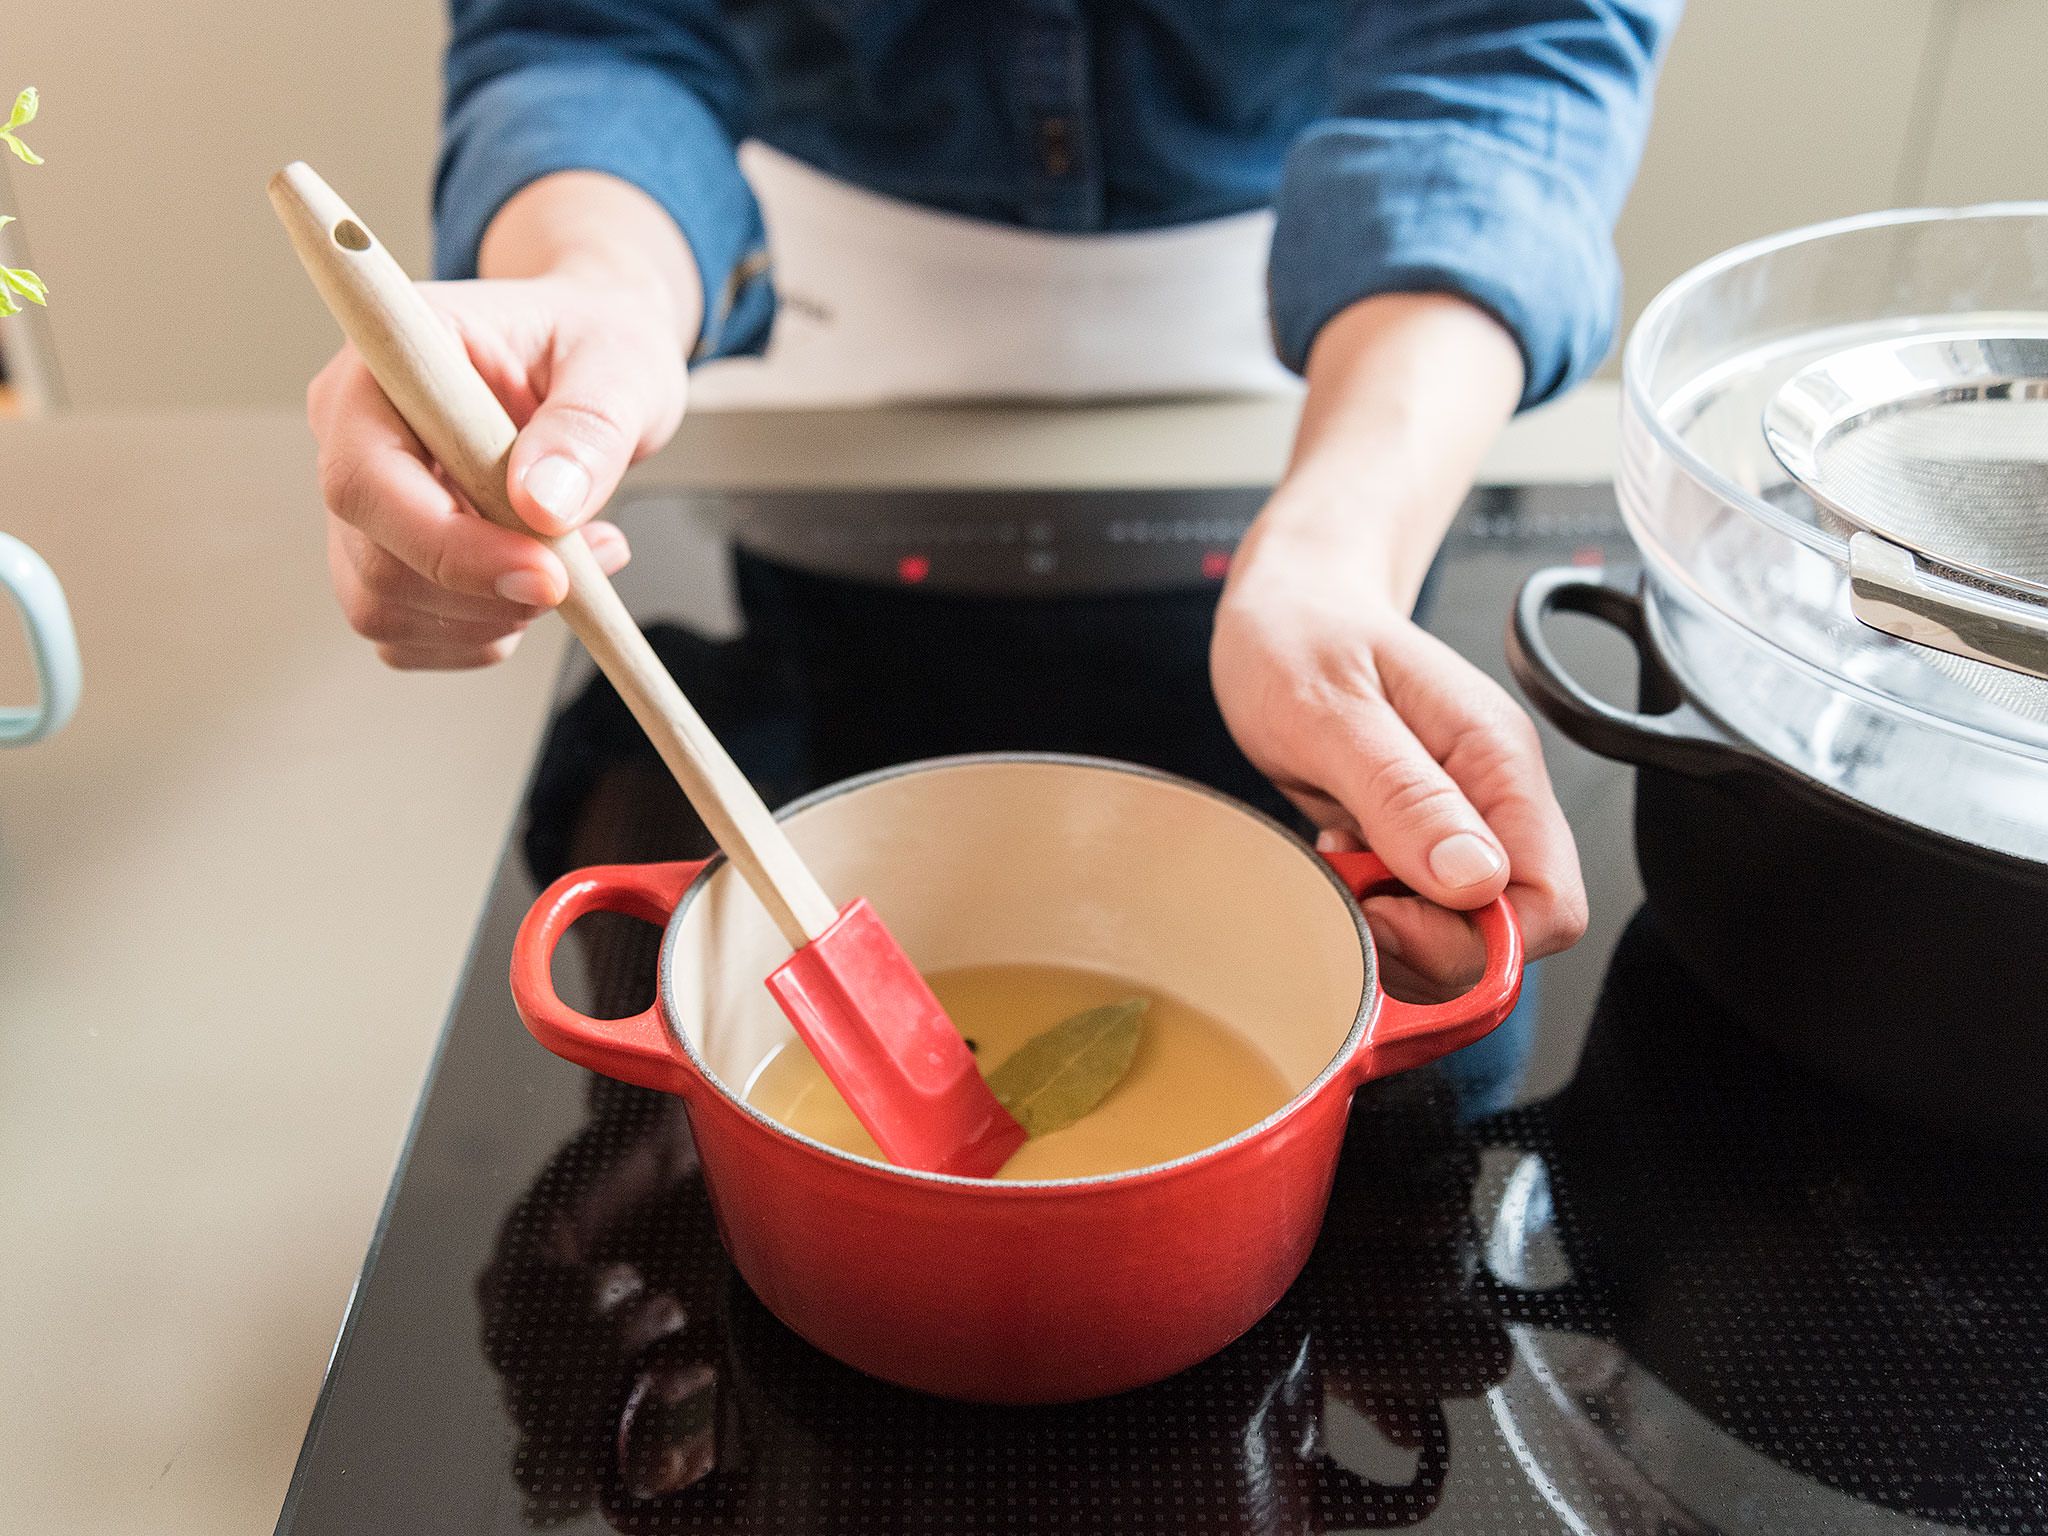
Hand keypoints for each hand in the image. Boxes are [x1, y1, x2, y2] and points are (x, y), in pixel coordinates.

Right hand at [306, 270, 685, 667]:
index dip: (446, 542)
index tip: (545, 573)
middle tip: (584, 566)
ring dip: (495, 616)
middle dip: (487, 592)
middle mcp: (355, 435)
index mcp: (384, 365)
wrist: (593, 362)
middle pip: (374, 561)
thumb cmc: (592, 341)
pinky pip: (415, 635)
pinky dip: (489, 631)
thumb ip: (587, 428)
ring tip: (581, 559)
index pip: (365, 477)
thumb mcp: (620, 365)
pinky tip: (544, 579)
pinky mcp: (391, 554)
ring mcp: (368, 503)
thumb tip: (542, 504)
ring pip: (387, 609)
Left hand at [1212, 554, 1585, 999]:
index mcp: (1496, 763)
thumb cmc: (1300, 638)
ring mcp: (1455, 827)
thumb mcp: (1333, 710)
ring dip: (1389, 931)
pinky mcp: (1414, 845)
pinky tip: (1335, 858)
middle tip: (1348, 891)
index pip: (1550, 901)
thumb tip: (1475, 879)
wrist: (1282, 612)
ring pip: (1457, 937)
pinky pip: (1412, 916)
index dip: (1477, 937)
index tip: (1390, 913)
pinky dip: (1367, 912)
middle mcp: (1490, 802)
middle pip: (1507, 935)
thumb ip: (1404, 794)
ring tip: (1337, 862)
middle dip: (1424, 944)